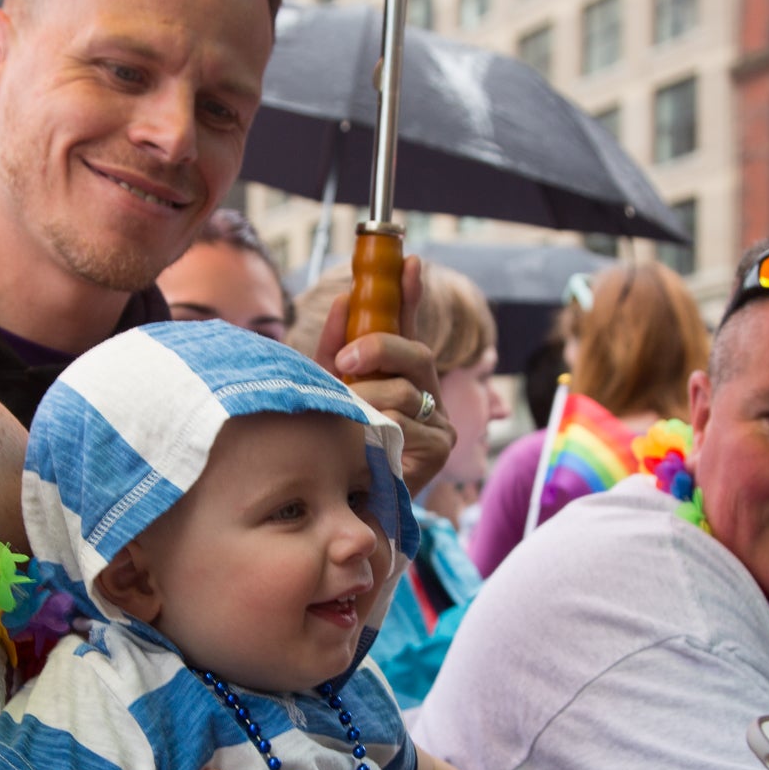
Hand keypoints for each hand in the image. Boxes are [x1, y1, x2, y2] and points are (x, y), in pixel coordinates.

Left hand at [313, 255, 455, 493]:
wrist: (346, 509)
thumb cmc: (334, 449)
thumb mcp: (328, 393)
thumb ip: (334, 350)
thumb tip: (345, 300)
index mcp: (401, 377)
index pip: (409, 327)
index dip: (410, 293)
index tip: (409, 260)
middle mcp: (428, 394)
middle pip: (415, 353)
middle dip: (378, 349)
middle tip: (345, 362)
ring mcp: (440, 422)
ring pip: (406, 391)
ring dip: (369, 399)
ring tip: (346, 415)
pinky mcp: (440, 449)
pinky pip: (408, 424)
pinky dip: (380, 428)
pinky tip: (365, 441)